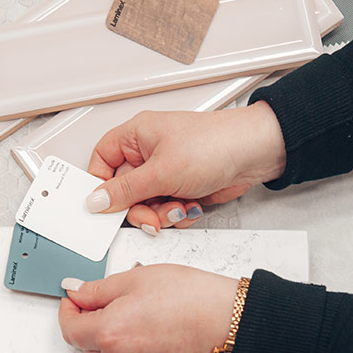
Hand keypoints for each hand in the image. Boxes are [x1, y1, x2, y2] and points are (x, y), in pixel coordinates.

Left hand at [58, 264, 237, 352]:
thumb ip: (98, 289)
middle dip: (84, 320)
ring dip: (103, 333)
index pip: (70, 327)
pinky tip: (140, 323)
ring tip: (125, 308)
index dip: (68, 308)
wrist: (227, 322)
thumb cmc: (190, 298)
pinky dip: (122, 344)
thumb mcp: (135, 278)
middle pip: (84, 343)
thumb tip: (77, 292)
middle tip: (97, 298)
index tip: (74, 296)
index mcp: (108, 332)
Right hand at [85, 101, 286, 232]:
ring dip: (160, 213)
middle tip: (149, 216)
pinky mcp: (182, 187)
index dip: (99, 185)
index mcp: (136, 136)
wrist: (256, 154)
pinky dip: (176, 214)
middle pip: (124, 191)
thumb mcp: (161, 171)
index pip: (101, 161)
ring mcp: (166, 171)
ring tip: (178, 206)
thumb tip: (97, 199)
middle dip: (138, 208)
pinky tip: (190, 206)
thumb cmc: (215, 143)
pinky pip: (165, 209)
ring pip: (145, 205)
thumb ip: (125, 190)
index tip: (104, 206)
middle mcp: (148, 152)